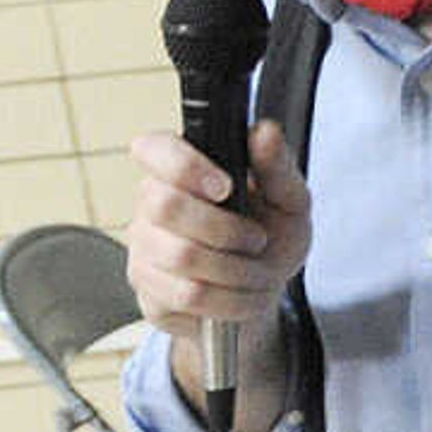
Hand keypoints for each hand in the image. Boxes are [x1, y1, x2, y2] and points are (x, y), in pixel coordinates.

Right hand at [127, 117, 310, 421]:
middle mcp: (151, 203)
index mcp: (181, 169)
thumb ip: (277, 168)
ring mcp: (143, 248)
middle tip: (257, 240)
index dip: (185, 165)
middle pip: (166, 206)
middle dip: (228, 230)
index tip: (224, 186)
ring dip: (238, 271)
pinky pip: (186, 296)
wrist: (263, 291)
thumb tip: (265, 131)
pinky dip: (231, 300)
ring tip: (258, 272)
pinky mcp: (147, 289)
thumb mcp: (289, 202)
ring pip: (181, 257)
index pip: (154, 148)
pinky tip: (243, 295)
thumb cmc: (271, 234)